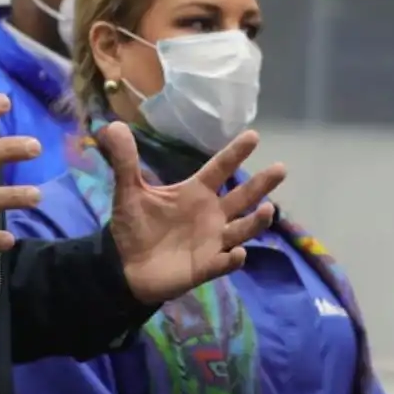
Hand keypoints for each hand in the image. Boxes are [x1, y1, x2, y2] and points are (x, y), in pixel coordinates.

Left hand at [98, 123, 286, 305]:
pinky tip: (238, 253)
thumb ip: (125, 161)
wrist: (124, 266)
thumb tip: (112, 126)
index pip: (219, 169)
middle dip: (261, 184)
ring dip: (255, 222)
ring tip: (269, 209)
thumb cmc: (134, 226)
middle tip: (281, 168)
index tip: (254, 135)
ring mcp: (211, 242)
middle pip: (242, 197)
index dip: (235, 153)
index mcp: (195, 193)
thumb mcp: (128, 191)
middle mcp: (211, 215)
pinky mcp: (204, 267)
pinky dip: (232, 259)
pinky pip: (223, 263)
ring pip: (241, 229)